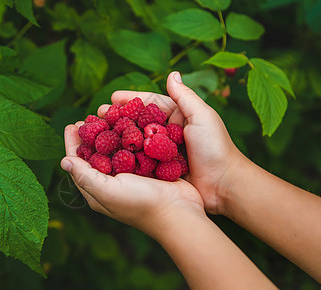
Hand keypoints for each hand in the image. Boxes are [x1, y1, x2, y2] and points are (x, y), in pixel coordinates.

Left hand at [60, 122, 204, 239]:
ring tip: (107, 114)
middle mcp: (111, 182)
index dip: (73, 143)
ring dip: (110, 130)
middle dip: (90, 134)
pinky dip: (130, 134)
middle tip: (89, 117)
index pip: (78, 164)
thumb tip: (63, 161)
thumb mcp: (107, 191)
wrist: (179, 211)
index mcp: (97, 190)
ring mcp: (130, 175)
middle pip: (95, 154)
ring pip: (115, 148)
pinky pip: (134, 148)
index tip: (71, 125)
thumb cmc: (141, 204)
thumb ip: (85, 176)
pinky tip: (130, 121)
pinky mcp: (148, 168)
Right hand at [99, 72, 245, 214]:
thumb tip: (172, 73)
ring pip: (135, 140)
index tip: (111, 98)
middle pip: (137, 122)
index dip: (129, 100)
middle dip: (117, 118)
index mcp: (178, 116)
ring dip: (117, 136)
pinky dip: (124, 156)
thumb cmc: (216, 148)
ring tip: (96, 133)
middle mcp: (167, 132)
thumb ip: (185, 96)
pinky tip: (107, 154)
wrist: (223, 185)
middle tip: (96, 115)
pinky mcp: (158, 169)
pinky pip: (138, 160)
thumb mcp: (202, 117)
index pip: (149, 104)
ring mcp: (161, 152)